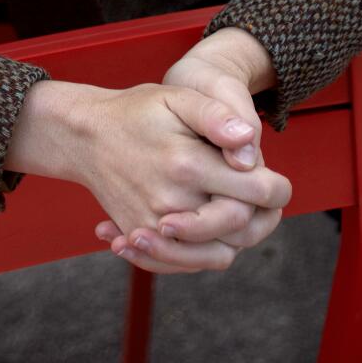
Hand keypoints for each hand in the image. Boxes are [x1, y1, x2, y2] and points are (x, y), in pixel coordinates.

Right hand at [5, 77, 288, 274]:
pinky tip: (205, 231)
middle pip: (241, 230)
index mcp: (188, 164)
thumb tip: (250, 140)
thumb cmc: (137, 112)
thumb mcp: (177, 99)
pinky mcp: (140, 237)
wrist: (83, 136)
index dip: (278, 188)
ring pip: (216, 255)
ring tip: (237, 216)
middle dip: (260, 217)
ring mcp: (153, 225)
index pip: (257, 192)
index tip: (277, 182)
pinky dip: (202, 255)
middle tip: (261, 200)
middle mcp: (171, 202)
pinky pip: (183, 263)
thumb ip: (216, 116)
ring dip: (235, 239)